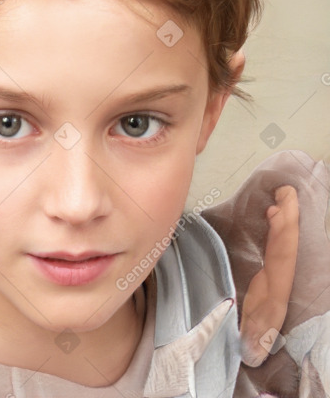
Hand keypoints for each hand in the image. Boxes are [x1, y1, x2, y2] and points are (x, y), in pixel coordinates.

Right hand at [239, 185, 298, 366]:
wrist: (270, 345)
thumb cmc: (257, 334)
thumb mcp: (255, 336)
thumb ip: (256, 338)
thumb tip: (251, 349)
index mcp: (277, 288)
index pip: (282, 257)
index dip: (281, 235)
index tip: (277, 212)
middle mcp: (281, 276)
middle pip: (288, 243)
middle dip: (289, 218)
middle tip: (286, 191)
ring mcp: (278, 270)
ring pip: (286, 241)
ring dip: (286, 218)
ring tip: (282, 196)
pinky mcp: (270, 268)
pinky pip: (277, 243)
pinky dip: (277, 226)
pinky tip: (271, 213)